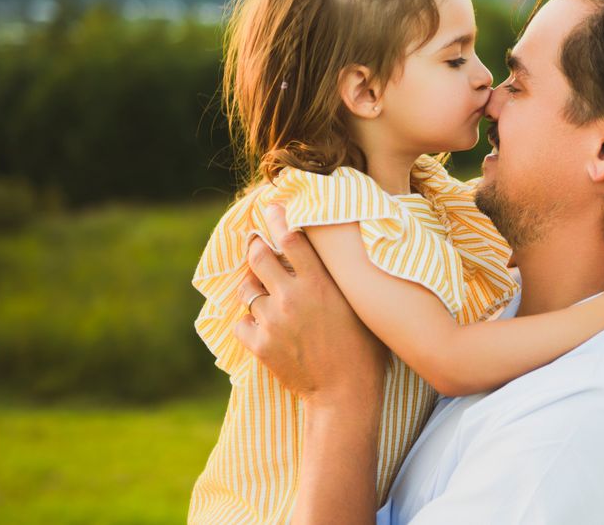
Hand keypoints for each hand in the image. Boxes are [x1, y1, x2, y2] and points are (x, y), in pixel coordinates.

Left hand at [233, 203, 387, 406]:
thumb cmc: (363, 349)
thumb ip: (338, 277)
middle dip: (254, 245)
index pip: (291, 238)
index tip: (271, 209)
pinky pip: (241, 322)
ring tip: (262, 290)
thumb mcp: (358, 304)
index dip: (278, 219)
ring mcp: (273, 321)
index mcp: (320, 284)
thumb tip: (331, 250)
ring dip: (253, 287)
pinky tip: (261, 324)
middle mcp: (293, 298)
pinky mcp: (260, 345)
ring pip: (247, 290)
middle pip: (258, 256)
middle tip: (255, 241)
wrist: (345, 393)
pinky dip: (248, 321)